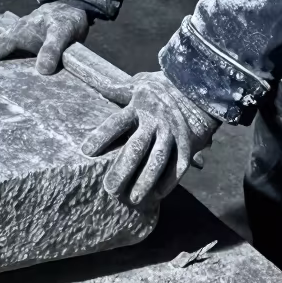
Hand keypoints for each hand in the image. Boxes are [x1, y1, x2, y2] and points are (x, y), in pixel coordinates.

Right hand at [0, 2, 89, 74]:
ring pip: (0, 60)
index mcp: (17, 34)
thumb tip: (42, 70)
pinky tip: (6, 89)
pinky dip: (7, 74)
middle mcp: (14, 39)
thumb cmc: (67, 19)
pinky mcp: (29, 50)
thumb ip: (53, 49)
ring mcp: (20, 44)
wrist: (76, 9)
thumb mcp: (62, 32)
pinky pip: (14, 63)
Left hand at [81, 71, 219, 205]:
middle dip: (123, 169)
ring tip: (133, 199)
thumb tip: (96, 85)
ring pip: (158, 161)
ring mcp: (172, 134)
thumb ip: (117, 90)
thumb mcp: (138, 84)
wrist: (196, 88)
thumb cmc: (160, 87)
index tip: (85, 151)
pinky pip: (178, 167)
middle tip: (110, 188)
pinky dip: (169, 182)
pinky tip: (157, 195)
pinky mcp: (186, 145)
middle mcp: (155, 121)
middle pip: (136, 147)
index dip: (101, 136)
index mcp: (139, 106)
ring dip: (145, 181)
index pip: (116, 123)